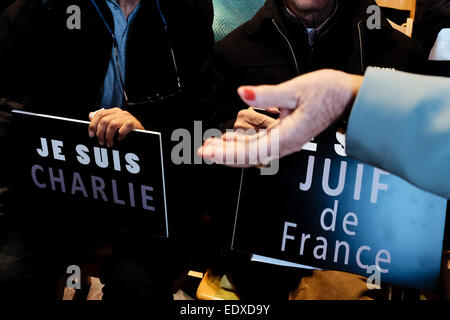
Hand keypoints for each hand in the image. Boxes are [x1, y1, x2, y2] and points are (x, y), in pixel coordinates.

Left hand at [88, 107, 143, 146]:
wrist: (141, 136)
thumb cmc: (127, 131)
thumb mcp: (113, 125)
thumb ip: (102, 120)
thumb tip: (90, 115)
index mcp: (114, 111)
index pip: (99, 114)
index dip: (93, 125)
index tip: (91, 135)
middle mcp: (120, 113)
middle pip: (104, 120)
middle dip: (100, 133)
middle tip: (101, 142)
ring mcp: (127, 117)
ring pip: (112, 124)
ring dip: (109, 136)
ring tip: (109, 143)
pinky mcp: (134, 123)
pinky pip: (124, 127)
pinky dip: (121, 134)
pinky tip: (120, 139)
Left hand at [198, 69, 362, 165]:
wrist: (351, 97)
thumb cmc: (329, 92)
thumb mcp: (296, 89)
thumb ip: (267, 94)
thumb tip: (242, 93)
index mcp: (287, 137)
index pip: (250, 151)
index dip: (227, 153)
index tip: (208, 152)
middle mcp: (285, 144)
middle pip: (249, 156)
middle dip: (225, 154)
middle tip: (203, 150)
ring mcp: (286, 141)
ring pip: (253, 151)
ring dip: (232, 150)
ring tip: (212, 145)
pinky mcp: (287, 135)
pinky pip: (260, 144)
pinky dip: (243, 143)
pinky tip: (232, 138)